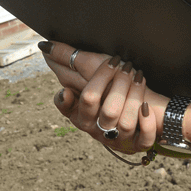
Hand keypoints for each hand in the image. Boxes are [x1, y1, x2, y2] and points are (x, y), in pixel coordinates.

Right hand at [39, 41, 160, 154]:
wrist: (145, 107)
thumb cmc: (112, 87)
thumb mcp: (89, 71)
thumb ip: (67, 59)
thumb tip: (44, 46)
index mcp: (81, 114)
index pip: (75, 104)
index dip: (76, 94)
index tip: (71, 88)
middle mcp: (98, 129)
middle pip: (103, 109)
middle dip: (112, 81)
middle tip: (122, 64)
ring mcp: (119, 138)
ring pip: (123, 122)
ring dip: (132, 95)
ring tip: (138, 76)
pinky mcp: (139, 144)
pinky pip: (142, 140)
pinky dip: (145, 123)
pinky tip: (146, 107)